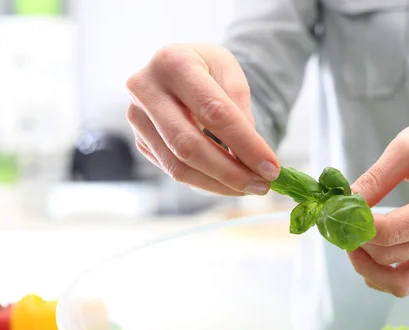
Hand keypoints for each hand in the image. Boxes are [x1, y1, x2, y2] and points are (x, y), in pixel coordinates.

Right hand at [126, 44, 279, 195]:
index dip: (245, 145)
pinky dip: (204, 182)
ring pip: (178, 166)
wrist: (178, 69)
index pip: (214, 113)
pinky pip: (173, 171)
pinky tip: (228, 182)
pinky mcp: (139, 141)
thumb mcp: (231, 75)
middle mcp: (145, 89)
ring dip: (218, 184)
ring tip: (249, 187)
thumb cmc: (207, 69)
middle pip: (189, 145)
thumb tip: (250, 158)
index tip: (272, 168)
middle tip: (262, 186)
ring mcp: (136, 118)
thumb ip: (241, 112)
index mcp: (172, 62)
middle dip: (230, 172)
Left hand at [349, 117, 408, 296]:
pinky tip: (367, 249)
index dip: (355, 224)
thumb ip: (375, 178)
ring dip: (366, 266)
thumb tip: (343, 205)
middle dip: (356, 241)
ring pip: (398, 283)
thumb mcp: (407, 146)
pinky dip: (380, 273)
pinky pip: (406, 283)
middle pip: (388, 256)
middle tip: (339, 218)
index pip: (390, 232)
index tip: (338, 207)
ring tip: (351, 237)